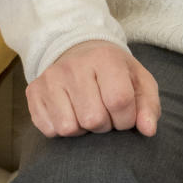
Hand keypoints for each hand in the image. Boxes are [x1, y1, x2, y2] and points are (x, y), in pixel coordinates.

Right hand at [26, 41, 159, 138]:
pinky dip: (62, 129)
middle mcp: (74, 65)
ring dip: (83, 129)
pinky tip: (70, 113)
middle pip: (93, 119)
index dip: (126, 119)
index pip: (119, 101)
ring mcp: (50, 78)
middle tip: (105, 113)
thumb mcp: (139, 82)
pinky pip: (49, 129)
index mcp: (105, 58)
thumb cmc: (115, 73)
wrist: (80, 52)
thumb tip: (148, 130)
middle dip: (105, 125)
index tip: (125, 116)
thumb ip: (149, 106)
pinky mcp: (33, 91)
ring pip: (69, 128)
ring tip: (87, 113)